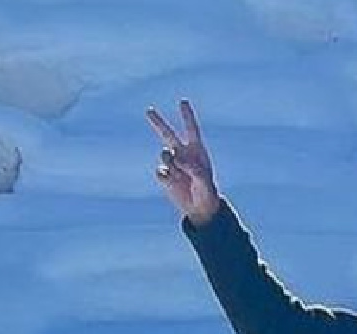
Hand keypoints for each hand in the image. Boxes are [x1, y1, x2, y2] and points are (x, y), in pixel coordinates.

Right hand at [146, 98, 219, 226]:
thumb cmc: (207, 192)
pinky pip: (160, 171)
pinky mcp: (165, 176)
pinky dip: (166, 176)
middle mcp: (182, 154)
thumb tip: (175, 159)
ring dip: (169, 160)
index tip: (182, 101)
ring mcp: (172, 164)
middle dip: (158, 122)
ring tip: (180, 171)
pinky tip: (173, 182)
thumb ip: (192, 168)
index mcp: (196, 150)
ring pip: (164, 154)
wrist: (200, 208)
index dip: (187, 116)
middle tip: (149, 110)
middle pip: (167, 134)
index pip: (191, 129)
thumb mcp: (204, 181)